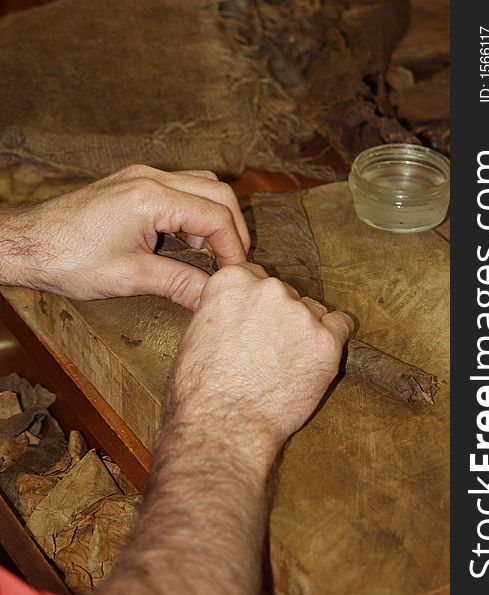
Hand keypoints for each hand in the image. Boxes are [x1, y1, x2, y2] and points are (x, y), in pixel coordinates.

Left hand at [0, 165, 248, 308]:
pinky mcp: (133, 184)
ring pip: (201, 185)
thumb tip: (213, 296)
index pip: (216, 214)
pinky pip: (179, 190)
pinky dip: (192, 213)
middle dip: (232, 228)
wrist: (27, 244)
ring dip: (213, 217)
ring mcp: (141, 177)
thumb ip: (179, 283)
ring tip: (207, 253)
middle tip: (231, 262)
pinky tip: (185, 241)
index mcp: (151, 197)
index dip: (233, 246)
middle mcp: (150, 178)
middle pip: (217, 191)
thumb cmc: (69, 259)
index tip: (235, 273)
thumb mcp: (130, 277)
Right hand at [170, 263, 352, 462]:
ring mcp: (300, 313)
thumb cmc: (201, 390)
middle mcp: (269, 289)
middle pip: (285, 293)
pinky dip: (332, 340)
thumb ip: (223, 310)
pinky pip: (341, 326)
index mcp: (233, 282)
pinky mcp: (326, 341)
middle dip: (280, 317)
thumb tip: (237, 310)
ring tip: (286, 364)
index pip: (255, 276)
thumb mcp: (196, 334)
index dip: (255, 303)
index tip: (255, 321)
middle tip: (269, 349)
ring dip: (304, 330)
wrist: (223, 426)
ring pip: (312, 311)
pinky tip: (315, 358)